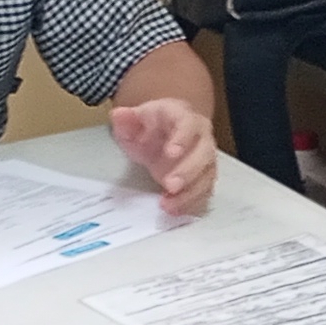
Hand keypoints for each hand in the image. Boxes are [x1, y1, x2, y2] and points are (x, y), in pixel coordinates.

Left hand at [110, 96, 219, 215]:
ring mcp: (205, 159)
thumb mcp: (134, 120)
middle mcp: (201, 137)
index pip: (188, 124)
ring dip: (190, 193)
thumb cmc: (152, 126)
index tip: (171, 153)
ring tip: (168, 204)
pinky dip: (190, 203)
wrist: (163, 134)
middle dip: (189, 171)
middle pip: (204, 153)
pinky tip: (174, 209)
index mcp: (184, 117)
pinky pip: (203, 192)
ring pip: (206, 176)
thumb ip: (126, 119)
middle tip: (170, 186)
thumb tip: (119, 115)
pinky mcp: (203, 178)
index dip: (182, 138)